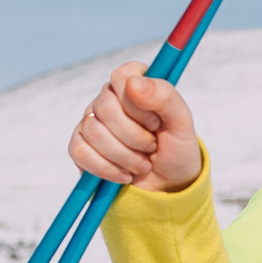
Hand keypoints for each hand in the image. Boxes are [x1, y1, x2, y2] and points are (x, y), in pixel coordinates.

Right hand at [69, 61, 202, 192]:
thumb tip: (133, 83)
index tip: (156, 124)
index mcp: (135, 84)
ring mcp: (91, 121)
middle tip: (152, 147)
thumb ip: (165, 97)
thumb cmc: (176, 150)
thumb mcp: (182, 124)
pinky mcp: (81, 146)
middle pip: (106, 107)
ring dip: (125, 156)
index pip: (122, 76)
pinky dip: (106, 168)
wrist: (167, 185)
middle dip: (134, 136)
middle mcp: (109, 98)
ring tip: (143, 164)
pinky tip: (124, 175)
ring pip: (93, 131)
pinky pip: (79, 151)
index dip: (138, 104)